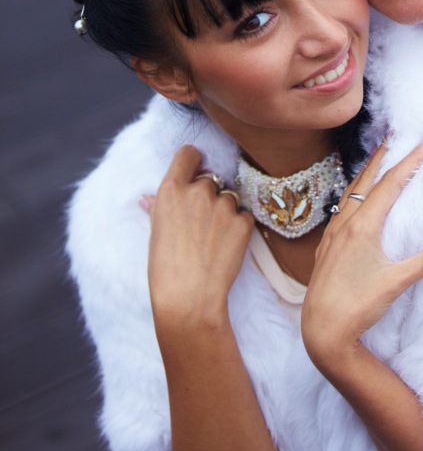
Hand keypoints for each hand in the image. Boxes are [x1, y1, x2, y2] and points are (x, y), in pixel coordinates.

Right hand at [145, 146, 253, 338]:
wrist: (188, 297)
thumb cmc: (164, 269)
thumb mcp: (155, 233)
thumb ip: (158, 208)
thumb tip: (149, 199)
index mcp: (171, 189)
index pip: (188, 154)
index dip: (193, 161)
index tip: (195, 170)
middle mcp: (198, 191)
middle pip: (210, 179)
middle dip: (208, 196)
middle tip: (201, 224)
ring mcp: (223, 205)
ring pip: (230, 197)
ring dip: (225, 212)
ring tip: (213, 239)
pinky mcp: (243, 221)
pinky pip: (245, 216)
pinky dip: (239, 227)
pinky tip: (226, 247)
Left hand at [301, 136, 422, 366]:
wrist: (320, 329)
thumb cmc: (356, 306)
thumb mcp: (395, 282)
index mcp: (363, 226)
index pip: (392, 182)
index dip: (411, 159)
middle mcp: (346, 223)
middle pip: (369, 178)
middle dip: (387, 155)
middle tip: (401, 134)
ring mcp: (334, 233)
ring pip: (353, 191)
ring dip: (369, 171)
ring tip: (381, 157)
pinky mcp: (328, 246)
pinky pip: (343, 207)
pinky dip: (356, 192)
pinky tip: (359, 198)